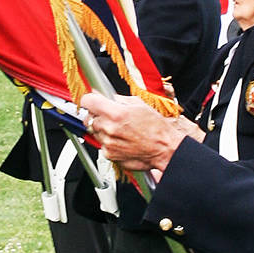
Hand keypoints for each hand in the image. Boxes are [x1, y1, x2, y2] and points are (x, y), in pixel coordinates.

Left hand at [80, 91, 200, 174]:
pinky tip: (122, 140)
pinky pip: (102, 144)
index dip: (89, 99)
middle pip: (89, 117)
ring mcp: (108, 143)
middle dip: (97, 115)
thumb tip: (107, 97)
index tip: (92, 100)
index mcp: (116, 113)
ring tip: (120, 130)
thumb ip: (119, 100)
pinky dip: (108, 141)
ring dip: (103, 129)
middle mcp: (109, 129)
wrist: (165, 149)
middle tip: (109, 116)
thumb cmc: (157, 128)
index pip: (87, 101)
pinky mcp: (109, 155)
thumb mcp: (140, 105)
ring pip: (95, 132)